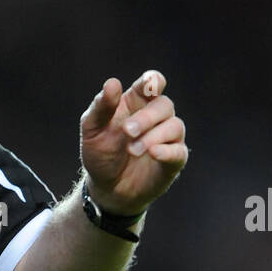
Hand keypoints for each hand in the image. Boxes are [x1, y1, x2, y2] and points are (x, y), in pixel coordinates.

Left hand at [80, 70, 187, 214]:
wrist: (106, 188)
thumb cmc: (100, 153)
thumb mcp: (92, 129)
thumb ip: (101, 107)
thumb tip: (113, 83)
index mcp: (136, 103)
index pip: (152, 83)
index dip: (153, 81)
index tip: (149, 87)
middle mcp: (156, 117)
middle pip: (164, 105)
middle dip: (146, 117)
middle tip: (127, 131)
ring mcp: (167, 138)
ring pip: (174, 126)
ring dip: (153, 136)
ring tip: (132, 150)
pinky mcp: (173, 160)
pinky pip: (179, 151)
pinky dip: (167, 151)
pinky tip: (153, 153)